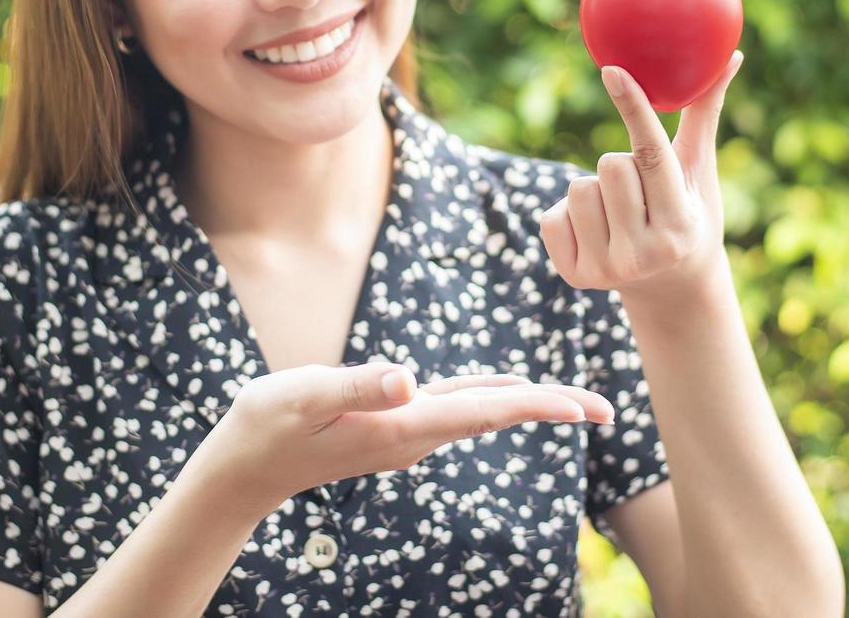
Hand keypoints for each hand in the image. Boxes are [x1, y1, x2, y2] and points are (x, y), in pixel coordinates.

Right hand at [210, 363, 614, 510]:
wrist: (242, 469)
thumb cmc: (267, 427)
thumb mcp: (305, 397)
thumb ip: (358, 386)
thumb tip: (410, 379)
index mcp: (403, 425)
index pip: (485, 412)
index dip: (537, 404)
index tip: (584, 408)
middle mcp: (415, 434)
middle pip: (496, 416)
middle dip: (551, 410)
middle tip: (607, 410)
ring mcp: (406, 434)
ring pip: (481, 414)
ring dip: (527, 405)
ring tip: (572, 402)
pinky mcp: (393, 425)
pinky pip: (457, 410)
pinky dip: (491, 398)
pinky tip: (505, 390)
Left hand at [539, 51, 742, 298]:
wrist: (671, 287)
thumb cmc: (689, 212)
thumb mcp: (700, 171)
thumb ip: (705, 115)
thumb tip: (731, 55)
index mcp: (679, 223)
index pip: (652, 154)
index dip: (633, 108)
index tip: (612, 70)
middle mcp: (643, 252)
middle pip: (608, 165)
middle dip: (620, 165)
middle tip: (639, 192)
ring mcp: (607, 269)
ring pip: (577, 188)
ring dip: (594, 190)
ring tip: (619, 212)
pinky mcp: (574, 277)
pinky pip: (550, 217)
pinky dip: (569, 215)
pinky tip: (596, 231)